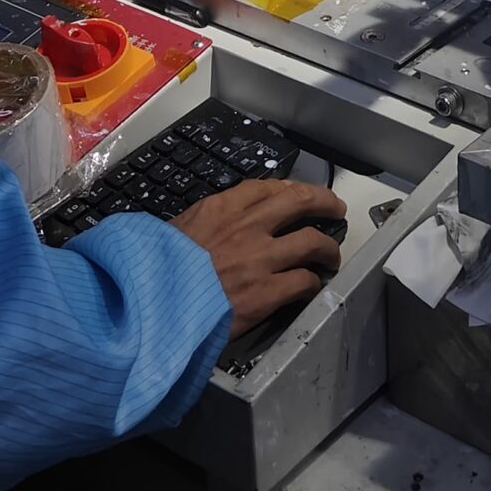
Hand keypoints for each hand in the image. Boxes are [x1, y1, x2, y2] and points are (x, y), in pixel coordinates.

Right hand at [171, 179, 346, 331]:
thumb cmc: (156, 268)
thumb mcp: (175, 229)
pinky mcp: (266, 293)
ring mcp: (260, 259)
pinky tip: (312, 287)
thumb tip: (210, 227)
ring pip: (312, 242)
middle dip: (324, 203)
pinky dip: (313, 283)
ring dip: (327, 248)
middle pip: (301, 202)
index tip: (298, 195)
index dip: (290, 190)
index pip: (268, 187)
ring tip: (331, 256)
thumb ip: (202, 222)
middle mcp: (248, 227)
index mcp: (222, 208)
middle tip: (335, 210)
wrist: (155, 303)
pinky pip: (303, 281)